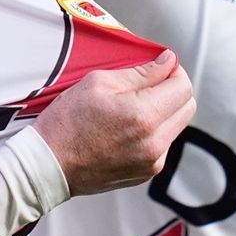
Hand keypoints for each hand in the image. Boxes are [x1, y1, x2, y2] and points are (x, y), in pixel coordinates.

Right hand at [34, 50, 196, 195]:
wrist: (48, 165)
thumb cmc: (66, 122)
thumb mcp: (99, 82)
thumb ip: (142, 72)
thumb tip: (168, 62)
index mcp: (143, 116)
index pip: (183, 86)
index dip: (173, 71)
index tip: (159, 67)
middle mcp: (154, 143)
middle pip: (188, 106)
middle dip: (173, 90)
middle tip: (147, 84)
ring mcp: (152, 162)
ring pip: (176, 126)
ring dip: (164, 111)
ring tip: (132, 107)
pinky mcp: (146, 173)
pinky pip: (163, 144)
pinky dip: (153, 131)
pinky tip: (127, 127)